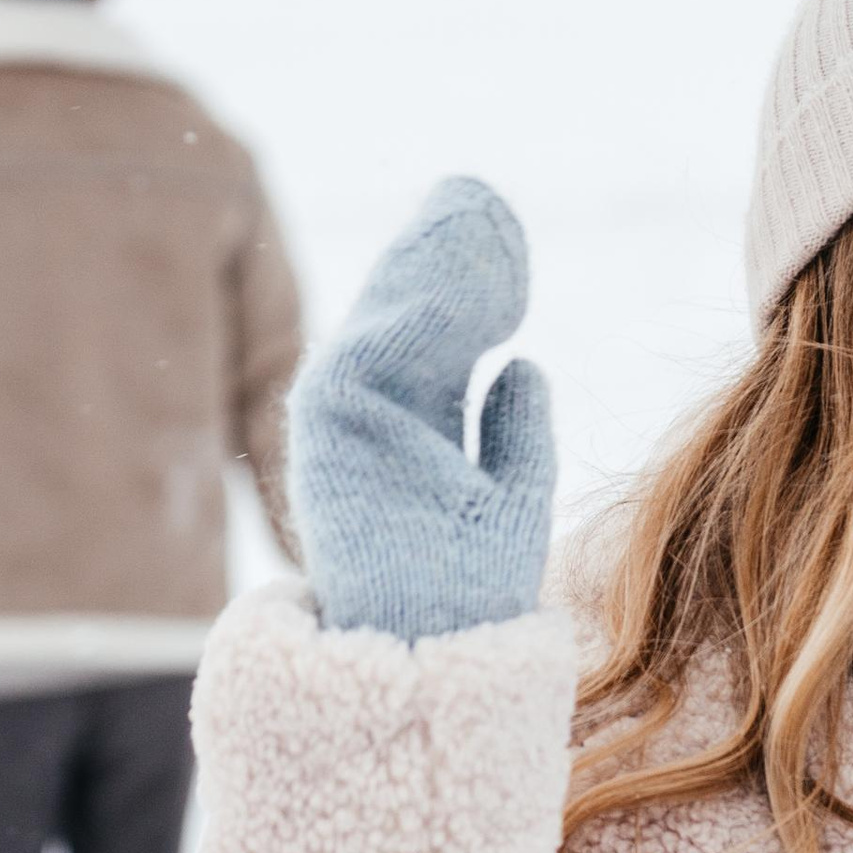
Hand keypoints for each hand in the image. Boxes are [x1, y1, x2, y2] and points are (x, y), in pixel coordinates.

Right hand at [288, 179, 555, 637]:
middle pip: (409, 317)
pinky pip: (363, 353)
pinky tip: (450, 279)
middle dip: (442, 254)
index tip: (505, 234)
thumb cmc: (471, 598)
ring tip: (466, 209)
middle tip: (476, 195)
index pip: (441, 337)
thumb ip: (519, 433)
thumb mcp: (515, 496)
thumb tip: (523, 364)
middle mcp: (377, 423)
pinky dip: (405, 313)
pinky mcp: (329, 435)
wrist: (436, 657)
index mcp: (417, 432)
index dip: (472, 284)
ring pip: (383, 321)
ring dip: (422, 265)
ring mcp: (349, 427)